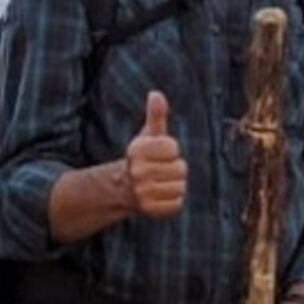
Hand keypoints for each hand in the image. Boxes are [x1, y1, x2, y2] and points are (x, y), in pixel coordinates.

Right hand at [124, 91, 185, 218]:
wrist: (124, 188)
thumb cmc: (143, 157)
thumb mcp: (148, 135)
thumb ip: (156, 115)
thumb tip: (156, 93)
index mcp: (136, 151)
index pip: (173, 147)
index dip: (170, 150)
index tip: (158, 153)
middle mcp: (136, 171)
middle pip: (180, 168)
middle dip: (175, 168)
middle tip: (161, 170)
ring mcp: (142, 192)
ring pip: (180, 186)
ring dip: (175, 185)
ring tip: (161, 183)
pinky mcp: (149, 209)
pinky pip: (177, 203)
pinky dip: (173, 200)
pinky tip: (161, 195)